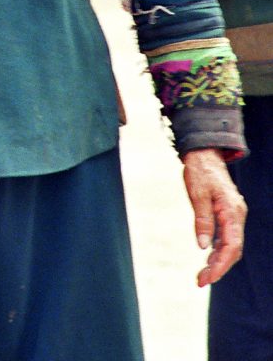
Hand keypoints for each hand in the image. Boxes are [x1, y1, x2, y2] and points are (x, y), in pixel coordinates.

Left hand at [182, 148, 246, 287]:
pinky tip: (208, 258)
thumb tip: (203, 246)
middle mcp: (236, 215)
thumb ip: (202, 220)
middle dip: (219, 268)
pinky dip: (218, 249)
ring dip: (218, 261)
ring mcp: (233, 214)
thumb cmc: (200, 171)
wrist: (203, 153)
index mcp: (232, 211)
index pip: (231, 246)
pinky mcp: (227, 213)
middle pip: (233, 249)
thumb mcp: (198, 195)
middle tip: (200, 281)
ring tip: (202, 275)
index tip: (208, 278)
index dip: (221, 265)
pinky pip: (226, 236)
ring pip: (230, 244)